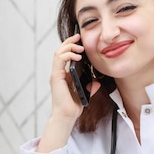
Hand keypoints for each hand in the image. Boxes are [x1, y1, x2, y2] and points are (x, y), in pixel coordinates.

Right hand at [38, 33, 100, 152]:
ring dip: (69, 47)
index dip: (71, 47)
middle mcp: (58, 73)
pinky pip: (59, 60)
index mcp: (64, 75)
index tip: (80, 41)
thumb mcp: (85, 94)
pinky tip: (77, 56)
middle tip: (78, 37)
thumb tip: (97, 82)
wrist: (67, 116)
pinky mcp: (56, 77)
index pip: (65, 56)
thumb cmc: (74, 106)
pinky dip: (68, 55)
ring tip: (80, 47)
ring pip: (58, 53)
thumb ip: (90, 87)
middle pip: (60, 51)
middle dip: (69, 42)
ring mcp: (56, 74)